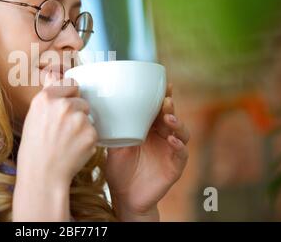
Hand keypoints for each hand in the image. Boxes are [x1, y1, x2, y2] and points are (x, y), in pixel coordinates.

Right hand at [13, 73, 97, 220]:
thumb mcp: (34, 116)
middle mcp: (62, 105)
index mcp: (45, 98)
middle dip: (76, 112)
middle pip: (81, 100)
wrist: (42, 175)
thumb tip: (54, 74)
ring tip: (67, 141)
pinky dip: (87, 140)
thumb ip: (48, 96)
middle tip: (63, 130)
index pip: (71, 83)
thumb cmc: (35, 148)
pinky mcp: (90, 134)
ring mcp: (78, 119)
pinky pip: (93, 131)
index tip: (64, 108)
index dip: (69, 96)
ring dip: (82, 126)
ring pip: (88, 116)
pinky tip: (74, 149)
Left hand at [106, 84, 189, 220]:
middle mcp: (162, 136)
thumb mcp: (114, 145)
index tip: (163, 84)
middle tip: (165, 100)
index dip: (162, 96)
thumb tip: (99, 107)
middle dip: (169, 106)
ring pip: (181, 132)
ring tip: (168, 118)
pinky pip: (181, 153)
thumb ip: (114, 128)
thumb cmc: (119, 168)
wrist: (124, 195)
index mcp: (149, 128)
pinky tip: (172, 141)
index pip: (157, 108)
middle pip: (171, 116)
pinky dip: (179, 146)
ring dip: (177, 123)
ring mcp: (170, 150)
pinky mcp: (175, 166)